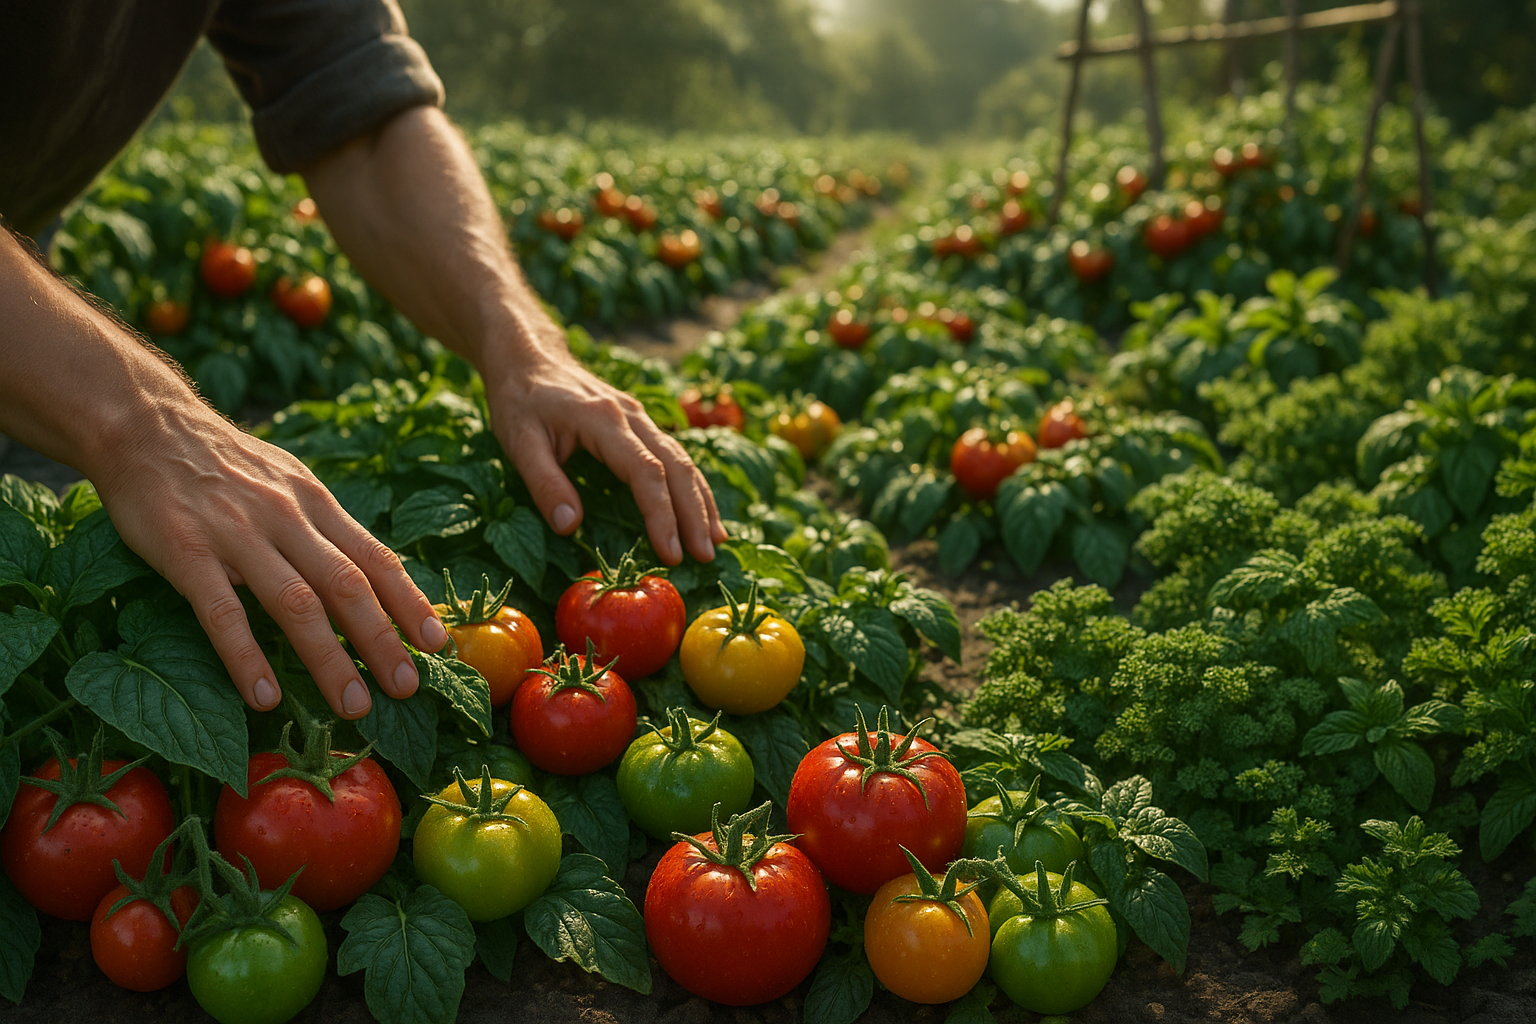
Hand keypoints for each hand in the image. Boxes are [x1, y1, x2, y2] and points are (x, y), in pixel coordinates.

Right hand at [93, 405, 448, 719]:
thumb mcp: (288, 480)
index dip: (409, 602)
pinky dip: (246, 657)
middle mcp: (286, 517)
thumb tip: (369, 574)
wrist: (144, 423)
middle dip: (382, 640)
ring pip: (295, 603)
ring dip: (329, 659)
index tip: (438, 643)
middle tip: (407, 688)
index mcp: (315, 502)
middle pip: (346, 585)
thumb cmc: (224, 462)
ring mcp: (237, 534)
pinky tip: (265, 696)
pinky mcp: (185, 550)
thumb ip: (323, 525)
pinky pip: (222, 612)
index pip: (375, 558)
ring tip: (353, 705)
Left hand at [482, 341, 726, 563]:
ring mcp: (639, 416)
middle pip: (677, 466)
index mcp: (603, 420)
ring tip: (716, 541)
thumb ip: (545, 484)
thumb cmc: (519, 400)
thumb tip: (570, 527)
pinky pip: (675, 455)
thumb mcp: (519, 442)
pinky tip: (703, 511)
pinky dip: (693, 486)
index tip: (670, 553)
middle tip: (705, 556)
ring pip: (683, 459)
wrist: (527, 356)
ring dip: (702, 502)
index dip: (661, 515)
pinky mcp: (640, 422)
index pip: (645, 472)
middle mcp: (631, 416)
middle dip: (694, 514)